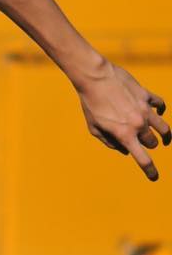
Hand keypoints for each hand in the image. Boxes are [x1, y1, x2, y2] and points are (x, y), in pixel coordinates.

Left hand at [75, 58, 169, 180]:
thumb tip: (125, 150)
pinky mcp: (146, 96)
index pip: (142, 159)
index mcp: (124, 135)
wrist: (94, 77)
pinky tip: (159, 112)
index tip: (154, 177)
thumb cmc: (90, 103)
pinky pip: (161, 105)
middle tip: (142, 142)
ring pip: (163, 128)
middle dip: (148, 145)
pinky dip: (161, 110)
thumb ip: (109, 142)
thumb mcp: (94, 127)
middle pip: (152, 142)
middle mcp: (138, 124)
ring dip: (164, 135)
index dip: (150, 171)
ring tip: (163, 137)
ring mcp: (144, 110)